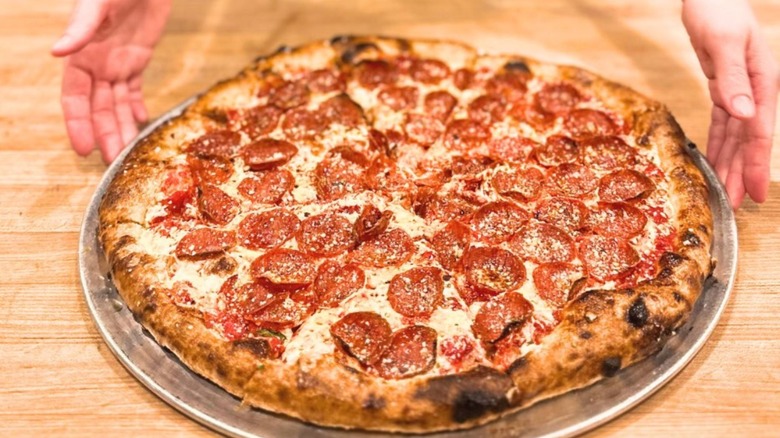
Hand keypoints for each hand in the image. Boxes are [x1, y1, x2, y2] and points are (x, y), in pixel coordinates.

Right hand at [51, 0, 171, 162]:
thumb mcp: (96, 6)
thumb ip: (80, 29)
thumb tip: (57, 53)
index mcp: (81, 55)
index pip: (75, 97)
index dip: (77, 123)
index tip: (83, 148)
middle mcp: (96, 64)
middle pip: (98, 107)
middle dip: (103, 133)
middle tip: (112, 160)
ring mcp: (116, 63)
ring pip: (117, 103)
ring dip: (121, 126)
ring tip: (127, 151)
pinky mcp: (137, 59)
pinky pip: (134, 89)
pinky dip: (137, 106)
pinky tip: (142, 122)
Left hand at [682, 0, 778, 208]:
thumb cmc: (719, 11)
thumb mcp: (726, 43)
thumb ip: (734, 79)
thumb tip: (745, 113)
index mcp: (762, 83)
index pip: (759, 132)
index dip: (755, 164)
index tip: (754, 191)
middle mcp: (754, 91)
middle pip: (748, 141)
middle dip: (742, 172)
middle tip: (736, 204)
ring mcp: (739, 92)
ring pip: (734, 136)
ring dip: (729, 163)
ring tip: (726, 192)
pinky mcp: (722, 89)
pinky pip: (721, 124)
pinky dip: (717, 144)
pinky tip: (714, 162)